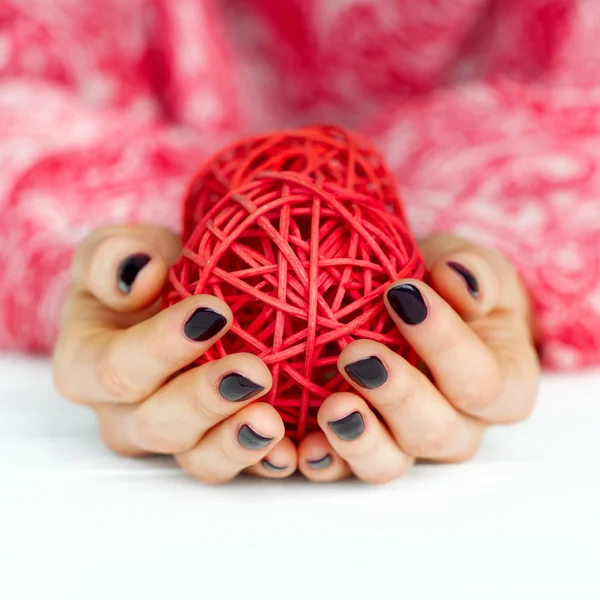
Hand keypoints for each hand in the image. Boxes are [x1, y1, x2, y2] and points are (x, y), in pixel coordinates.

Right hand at [52, 225, 298, 482]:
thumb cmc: (145, 274)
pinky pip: (239, 466)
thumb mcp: (117, 250)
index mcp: (88, 367)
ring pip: (197, 460)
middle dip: (206, 400)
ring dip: (236, 445)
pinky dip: (268, 462)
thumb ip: (110, 256)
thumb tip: (139, 273)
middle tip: (255, 372)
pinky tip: (294, 451)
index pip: (115, 368)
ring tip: (272, 424)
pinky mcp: (215, 446)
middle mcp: (125, 414)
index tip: (215, 311)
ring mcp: (173, 438)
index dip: (162, 346)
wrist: (175, 297)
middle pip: (157, 425)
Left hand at [295, 233, 539, 482]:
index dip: (445, 344)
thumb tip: (461, 280)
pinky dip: (319, 460)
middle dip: (396, 395)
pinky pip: (340, 467)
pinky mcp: (359, 446)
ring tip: (331, 408)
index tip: (402, 294)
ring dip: (359, 440)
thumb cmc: (446, 287)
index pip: (482, 382)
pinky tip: (298, 447)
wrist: (411, 305)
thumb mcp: (466, 267)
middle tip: (357, 354)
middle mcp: (457, 426)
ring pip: (390, 463)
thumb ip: (475, 274)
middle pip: (436, 433)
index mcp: (500, 387)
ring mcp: (406, 443)